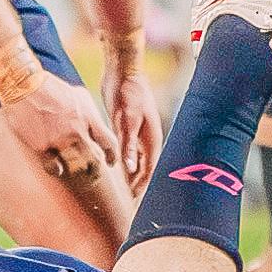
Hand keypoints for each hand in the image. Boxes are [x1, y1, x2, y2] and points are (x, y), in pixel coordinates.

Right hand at [2, 70, 116, 180]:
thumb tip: (98, 127)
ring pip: (76, 167)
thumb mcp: (80, 95)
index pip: (109, 143)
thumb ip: (91, 113)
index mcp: (89, 118)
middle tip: (93, 173)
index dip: (112, 156)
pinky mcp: (42, 147)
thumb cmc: (53, 88)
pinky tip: (58, 169)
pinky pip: (54, 167)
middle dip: (96, 170)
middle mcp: (77, 131)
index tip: (110, 162)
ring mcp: (59, 140)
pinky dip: (58, 170)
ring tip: (77, 173)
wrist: (25, 86)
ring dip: (78, 172)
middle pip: (94, 160)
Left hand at [101, 48, 161, 187]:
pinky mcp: (129, 127)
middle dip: (140, 183)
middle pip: (145, 167)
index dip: (143, 184)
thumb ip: (129, 145)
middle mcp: (147, 138)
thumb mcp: (127, 120)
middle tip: (130, 201)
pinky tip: (120, 169)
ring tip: (125, 191)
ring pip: (138, 160)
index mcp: (152, 137)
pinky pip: (130, 151)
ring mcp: (139, 133)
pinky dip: (126, 162)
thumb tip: (131, 169)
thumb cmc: (128, 92)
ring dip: (133, 174)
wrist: (123, 70)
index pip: (150, 168)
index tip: (135, 199)